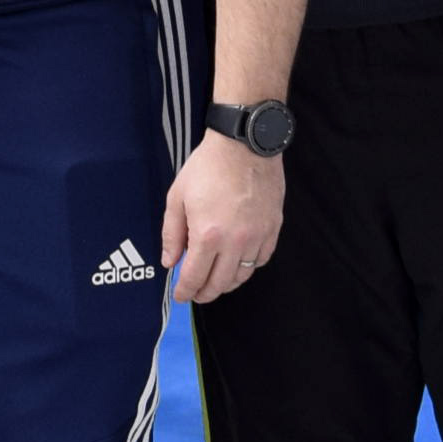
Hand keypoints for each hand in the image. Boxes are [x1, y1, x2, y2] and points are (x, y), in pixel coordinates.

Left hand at [160, 132, 282, 305]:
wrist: (244, 145)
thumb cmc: (208, 167)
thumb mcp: (177, 198)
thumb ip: (172, 234)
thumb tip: (170, 262)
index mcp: (207, 234)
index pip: (195, 277)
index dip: (185, 292)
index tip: (180, 296)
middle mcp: (235, 241)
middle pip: (219, 283)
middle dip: (204, 293)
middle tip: (195, 293)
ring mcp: (257, 236)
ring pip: (242, 276)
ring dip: (226, 283)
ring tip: (215, 280)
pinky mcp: (273, 228)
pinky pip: (261, 260)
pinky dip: (247, 267)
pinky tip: (237, 263)